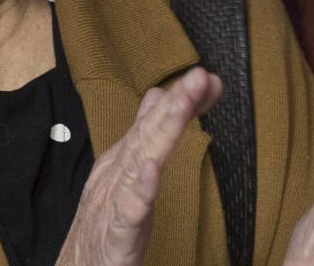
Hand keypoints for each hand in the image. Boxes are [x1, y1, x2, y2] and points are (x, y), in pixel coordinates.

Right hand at [58, 68, 222, 265]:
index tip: (210, 79)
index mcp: (122, 161)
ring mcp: (115, 203)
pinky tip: (151, 171)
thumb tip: (159, 96)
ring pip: (140, 164)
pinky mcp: (116, 236)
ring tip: (182, 106)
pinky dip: (140, 191)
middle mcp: (117, 175)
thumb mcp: (128, 174)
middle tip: (199, 77)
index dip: (180, 100)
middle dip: (174, 105)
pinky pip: (129, 212)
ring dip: (161, 134)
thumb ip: (145, 136)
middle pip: (147, 135)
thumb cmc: (104, 222)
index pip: (154, 123)